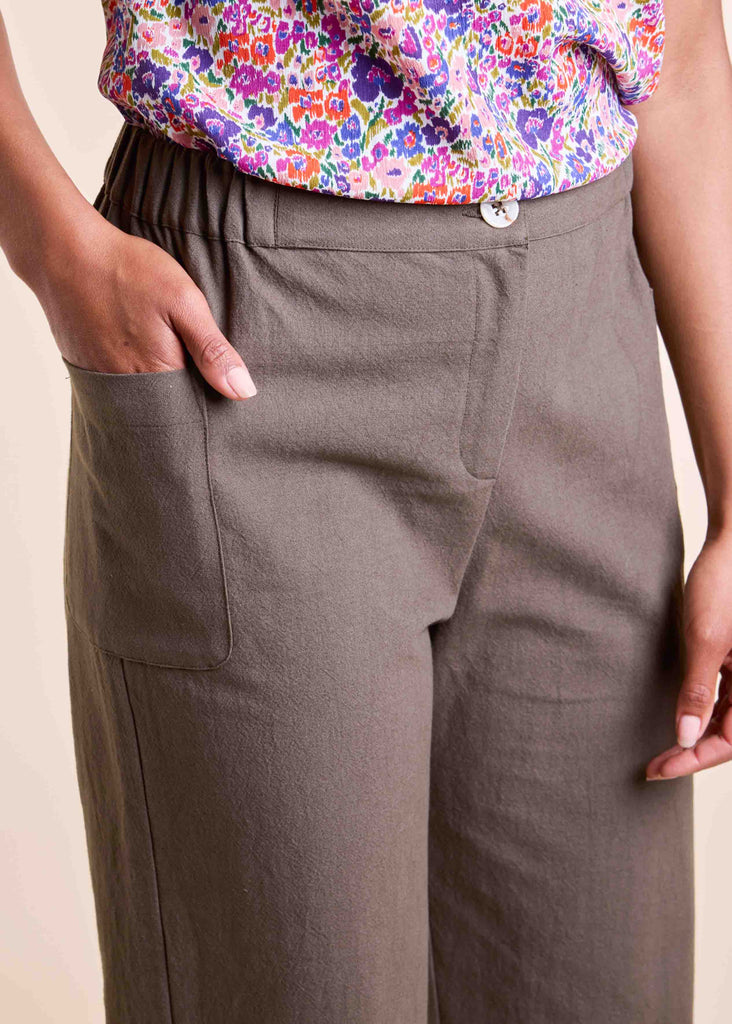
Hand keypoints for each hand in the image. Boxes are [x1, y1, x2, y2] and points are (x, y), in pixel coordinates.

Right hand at [34, 210, 255, 398]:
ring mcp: (101, 380)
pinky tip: (131, 346)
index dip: (208, 394)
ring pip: (140, 395)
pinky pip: (115, 384)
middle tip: (184, 355)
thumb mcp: (183, 302)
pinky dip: (128, 372)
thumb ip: (213, 350)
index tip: (215, 378)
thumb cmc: (128, 271)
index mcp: (159, 376)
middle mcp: (127, 388)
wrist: (62, 251)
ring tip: (158, 349)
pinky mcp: (84, 368)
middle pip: (165, 406)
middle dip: (181, 393)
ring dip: (154, 383)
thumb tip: (244, 392)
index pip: (194, 407)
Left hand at [646, 529, 731, 780]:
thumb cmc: (722, 586)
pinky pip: (724, 699)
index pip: (731, 741)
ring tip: (663, 752)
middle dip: (694, 754)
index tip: (660, 769)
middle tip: (654, 768)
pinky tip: (679, 722)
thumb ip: (699, 689)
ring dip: (697, 738)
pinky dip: (701, 715)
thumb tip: (686, 737)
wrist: (729, 547)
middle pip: (730, 734)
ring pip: (726, 719)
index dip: (696, 760)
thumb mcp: (706, 639)